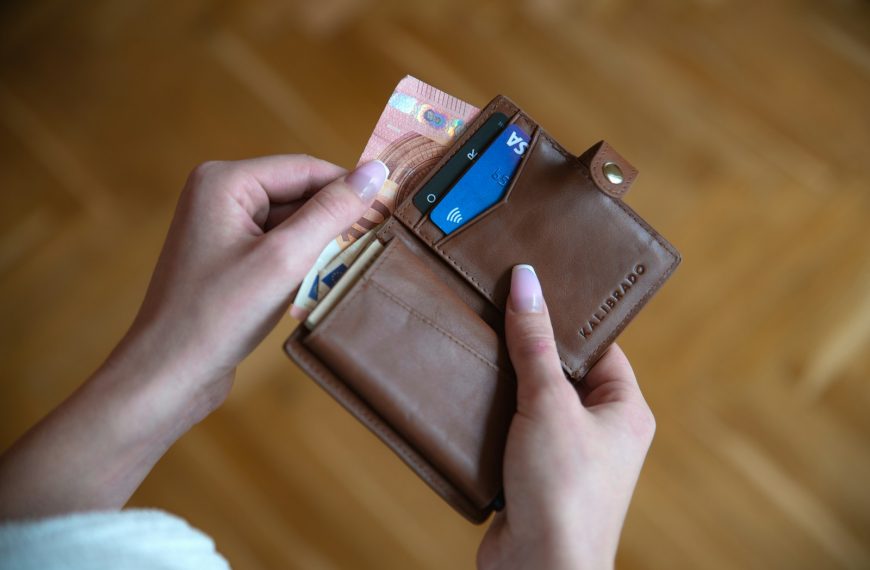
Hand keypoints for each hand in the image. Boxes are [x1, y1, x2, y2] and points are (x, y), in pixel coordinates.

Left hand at [0, 155, 388, 517]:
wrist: (168, 374)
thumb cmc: (218, 315)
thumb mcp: (284, 259)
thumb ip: (331, 212)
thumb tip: (376, 172)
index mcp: (224, 180)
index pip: (304, 168)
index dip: (348, 187)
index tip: (389, 209)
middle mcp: (218, 194)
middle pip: (297, 193)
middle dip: (331, 220)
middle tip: (371, 244)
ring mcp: (220, 226)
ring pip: (290, 222)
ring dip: (317, 244)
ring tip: (342, 268)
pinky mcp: (226, 257)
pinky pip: (275, 244)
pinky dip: (299, 261)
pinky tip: (312, 284)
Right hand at [477, 265, 655, 569]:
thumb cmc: (563, 492)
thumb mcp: (549, 404)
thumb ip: (534, 343)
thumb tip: (527, 281)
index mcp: (625, 409)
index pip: (598, 347)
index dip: (566, 318)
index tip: (532, 288)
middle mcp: (601, 432)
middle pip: (561, 372)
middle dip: (527, 348)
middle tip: (494, 310)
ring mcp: (566, 455)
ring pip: (532, 402)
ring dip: (504, 383)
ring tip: (474, 344)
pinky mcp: (533, 476)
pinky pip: (512, 432)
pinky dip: (491, 416)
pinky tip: (466, 393)